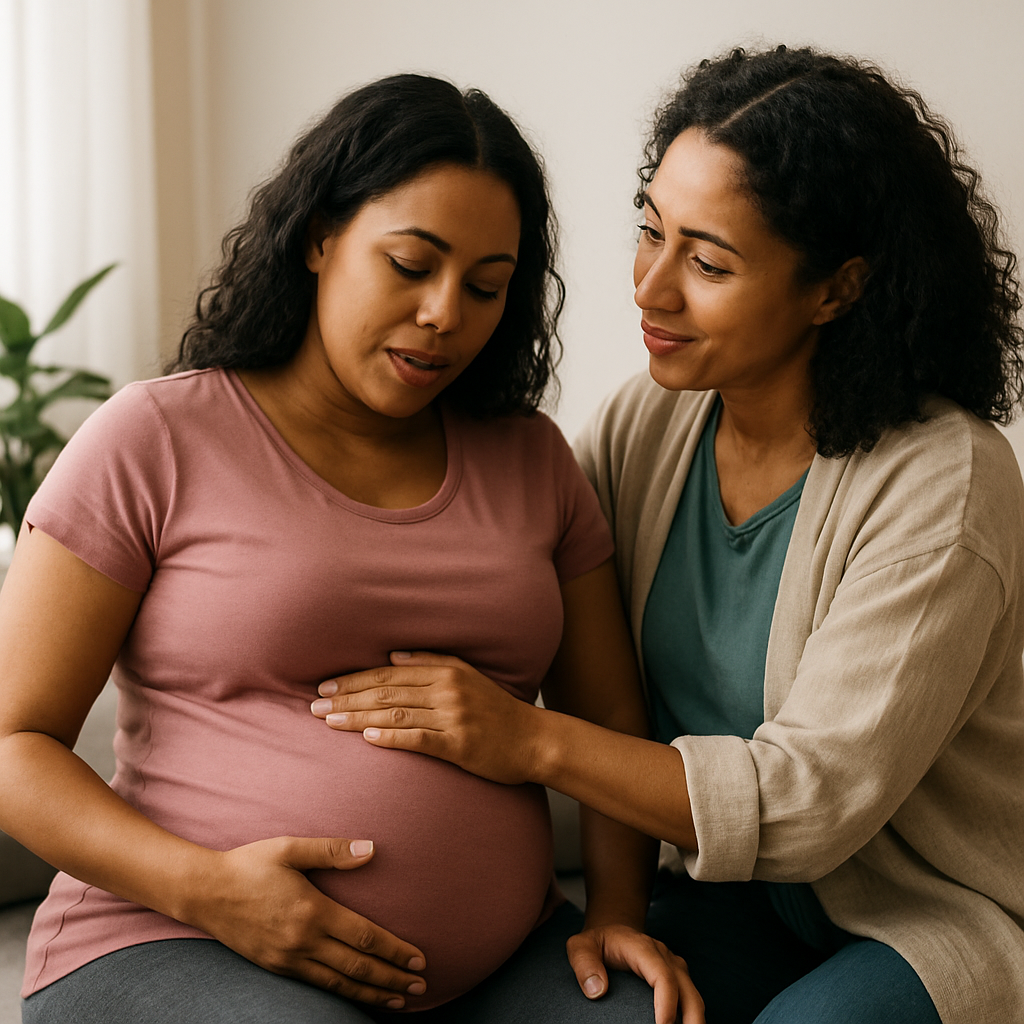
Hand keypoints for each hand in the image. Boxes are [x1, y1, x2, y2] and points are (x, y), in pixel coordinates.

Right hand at [189, 836, 426, 1009]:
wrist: (204, 893)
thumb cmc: (250, 864)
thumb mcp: (289, 848)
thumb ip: (331, 850)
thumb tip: (371, 848)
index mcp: (312, 910)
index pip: (364, 936)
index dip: (394, 950)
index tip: (419, 959)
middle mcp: (303, 940)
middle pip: (358, 966)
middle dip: (392, 977)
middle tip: (422, 987)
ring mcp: (288, 959)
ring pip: (340, 983)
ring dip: (373, 992)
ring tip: (400, 1000)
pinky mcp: (277, 967)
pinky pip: (318, 986)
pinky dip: (344, 994)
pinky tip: (359, 996)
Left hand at [311, 652, 537, 784]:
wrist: (533, 740)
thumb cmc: (498, 710)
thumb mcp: (469, 675)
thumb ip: (433, 661)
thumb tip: (394, 653)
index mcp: (446, 671)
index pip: (389, 673)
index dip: (355, 679)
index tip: (326, 686)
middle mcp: (448, 690)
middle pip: (386, 691)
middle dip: (347, 698)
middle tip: (315, 705)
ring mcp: (453, 717)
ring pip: (396, 713)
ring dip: (358, 717)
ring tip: (329, 722)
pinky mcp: (459, 744)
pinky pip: (419, 738)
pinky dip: (391, 736)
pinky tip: (368, 737)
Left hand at [567, 924, 703, 1023]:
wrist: (613, 931)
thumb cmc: (597, 942)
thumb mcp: (580, 946)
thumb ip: (584, 963)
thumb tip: (597, 991)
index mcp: (644, 948)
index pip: (663, 975)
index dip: (666, 1003)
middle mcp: (665, 958)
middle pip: (688, 992)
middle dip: (692, 1021)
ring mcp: (674, 969)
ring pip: (694, 999)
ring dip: (694, 1023)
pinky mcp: (678, 980)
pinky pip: (689, 1002)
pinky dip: (688, 1021)